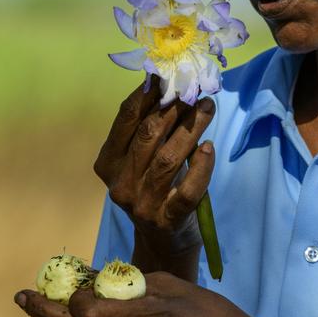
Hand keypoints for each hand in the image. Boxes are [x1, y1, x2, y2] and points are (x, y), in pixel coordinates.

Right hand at [93, 80, 215, 263]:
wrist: (164, 242)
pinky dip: (201, 167)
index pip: (125, 120)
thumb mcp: (142, 160)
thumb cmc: (155, 189)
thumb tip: (167, 84)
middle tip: (195, 88)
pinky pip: (187, 190)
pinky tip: (209, 148)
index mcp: (108, 164)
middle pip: (148, 135)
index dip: (146, 94)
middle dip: (174, 107)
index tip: (166, 74)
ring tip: (208, 107)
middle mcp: (120, 184)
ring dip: (191, 128)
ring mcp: (143, 204)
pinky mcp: (168, 220)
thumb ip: (149, 129)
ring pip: (168, 158)